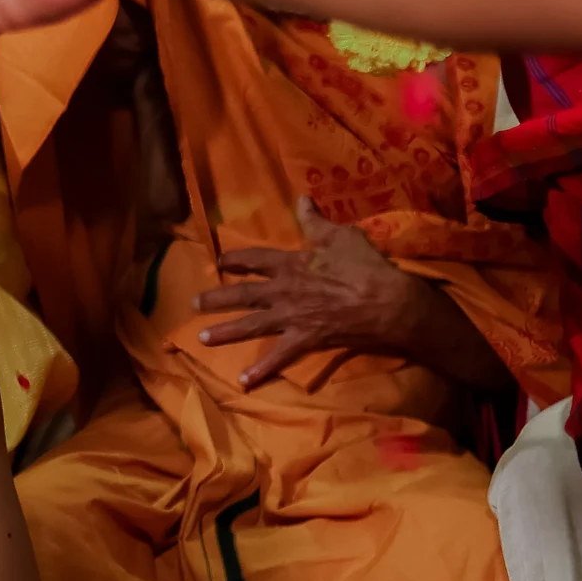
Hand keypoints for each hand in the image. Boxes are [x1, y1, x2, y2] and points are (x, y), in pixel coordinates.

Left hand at [194, 198, 439, 387]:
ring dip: (224, 332)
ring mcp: (290, 317)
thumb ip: (315, 221)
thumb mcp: (341, 236)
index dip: (235, 259)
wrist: (387, 302)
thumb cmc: (365, 266)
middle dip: (216, 298)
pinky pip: (278, 357)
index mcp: (290, 264)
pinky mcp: (304, 339)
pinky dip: (261, 370)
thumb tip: (300, 198)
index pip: (254, 259)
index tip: (219, 262)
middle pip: (242, 294)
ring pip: (250, 325)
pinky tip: (243, 382)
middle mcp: (282, 291)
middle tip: (194, 303)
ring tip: (201, 339)